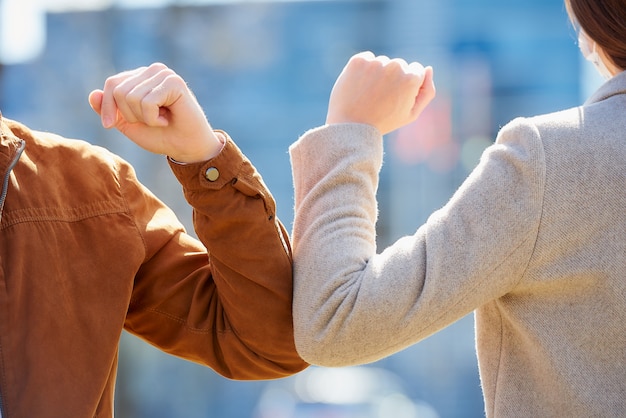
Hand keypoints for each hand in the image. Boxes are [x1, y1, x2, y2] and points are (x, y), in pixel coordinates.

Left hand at [88, 63, 222, 162]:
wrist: (187, 148)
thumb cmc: (161, 136)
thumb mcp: (128, 124)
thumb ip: (111, 109)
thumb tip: (93, 94)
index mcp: (141, 77)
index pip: (112, 84)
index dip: (108, 107)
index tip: (110, 126)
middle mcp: (152, 71)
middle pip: (119, 90)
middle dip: (130, 115)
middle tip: (150, 122)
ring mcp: (164, 74)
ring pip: (132, 97)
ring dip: (144, 118)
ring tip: (160, 120)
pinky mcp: (174, 82)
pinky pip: (147, 101)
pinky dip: (153, 118)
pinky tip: (167, 119)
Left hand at [326, 51, 435, 134]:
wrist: (351, 126)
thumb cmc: (383, 122)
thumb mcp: (411, 114)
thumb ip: (426, 92)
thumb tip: (428, 69)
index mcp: (411, 78)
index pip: (416, 70)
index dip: (406, 86)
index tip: (396, 98)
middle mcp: (395, 66)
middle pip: (399, 65)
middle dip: (392, 78)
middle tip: (380, 99)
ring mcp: (376, 62)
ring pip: (382, 62)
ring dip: (377, 74)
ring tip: (368, 94)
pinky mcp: (358, 61)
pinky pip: (366, 59)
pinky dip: (363, 70)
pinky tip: (359, 86)